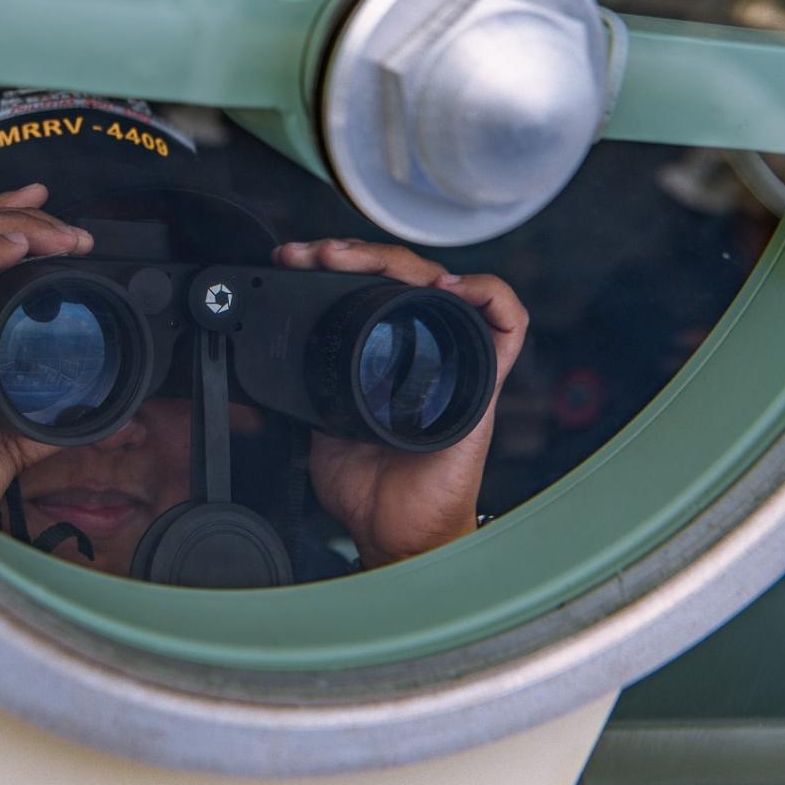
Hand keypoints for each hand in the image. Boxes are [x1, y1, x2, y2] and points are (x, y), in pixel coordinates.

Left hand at [272, 239, 527, 567]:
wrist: (394, 531)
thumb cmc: (369, 486)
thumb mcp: (321, 417)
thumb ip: (311, 381)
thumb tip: (277, 352)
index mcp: (389, 352)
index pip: (373, 285)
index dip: (337, 264)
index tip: (295, 259)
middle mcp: (427, 348)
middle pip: (406, 274)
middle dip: (355, 252)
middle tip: (313, 254)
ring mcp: (458, 360)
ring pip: (447, 282)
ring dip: (402, 261)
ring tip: (355, 259)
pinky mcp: (484, 382)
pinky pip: (508, 324)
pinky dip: (486, 292)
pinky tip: (448, 286)